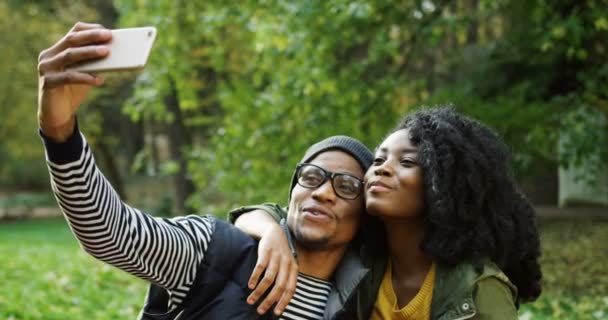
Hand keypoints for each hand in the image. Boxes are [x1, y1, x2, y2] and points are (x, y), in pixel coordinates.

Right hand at [37, 22, 111, 141]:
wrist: (57, 114)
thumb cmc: (74, 91)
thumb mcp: (86, 74)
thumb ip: (94, 64)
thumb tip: (116, 54)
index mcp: (57, 50)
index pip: (73, 33)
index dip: (90, 30)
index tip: (106, 31)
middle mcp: (48, 56)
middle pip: (71, 40)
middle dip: (91, 37)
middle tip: (108, 36)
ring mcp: (45, 68)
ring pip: (69, 55)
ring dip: (89, 52)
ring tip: (106, 52)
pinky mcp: (47, 82)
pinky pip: (69, 77)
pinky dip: (85, 77)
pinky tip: (99, 80)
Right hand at [248, 223, 297, 315]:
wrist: (274, 232)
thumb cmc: (280, 254)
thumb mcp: (287, 266)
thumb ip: (286, 279)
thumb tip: (280, 301)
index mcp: (293, 269)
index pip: (290, 289)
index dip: (284, 302)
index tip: (276, 313)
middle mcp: (286, 263)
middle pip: (279, 286)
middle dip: (269, 300)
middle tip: (260, 310)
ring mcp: (276, 257)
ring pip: (269, 279)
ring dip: (259, 292)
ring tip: (250, 300)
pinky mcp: (266, 251)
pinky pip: (260, 267)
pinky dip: (255, 277)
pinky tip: (250, 286)